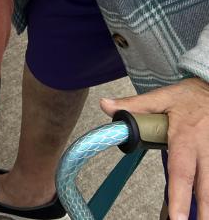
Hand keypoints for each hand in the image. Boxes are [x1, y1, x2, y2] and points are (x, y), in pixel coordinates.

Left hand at [101, 77, 208, 219]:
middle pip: (203, 186)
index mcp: (185, 138)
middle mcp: (204, 150)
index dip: (179, 195)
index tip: (178, 218)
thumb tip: (105, 106)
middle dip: (202, 210)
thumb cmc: (188, 96)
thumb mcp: (161, 96)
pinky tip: (205, 206)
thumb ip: (134, 105)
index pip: (181, 171)